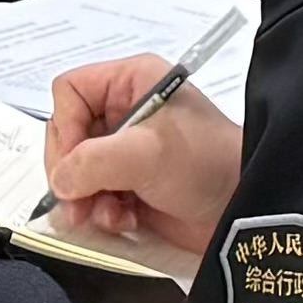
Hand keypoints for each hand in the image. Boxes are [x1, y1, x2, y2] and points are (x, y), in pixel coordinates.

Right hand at [44, 61, 240, 266]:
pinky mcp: (131, 183)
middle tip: (79, 203)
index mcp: (132, 82)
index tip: (76, 163)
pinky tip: (125, 221)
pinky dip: (102, 212)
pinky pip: (94, 195)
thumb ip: (92, 162)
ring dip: (87, 198)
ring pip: (76, 170)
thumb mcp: (146, 154)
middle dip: (72, 172)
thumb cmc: (203, 164)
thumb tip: (59, 182)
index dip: (66, 127)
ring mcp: (127, 149)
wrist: (242, 208)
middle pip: (68, 134)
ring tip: (109, 215)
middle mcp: (125, 110)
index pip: (70, 92)